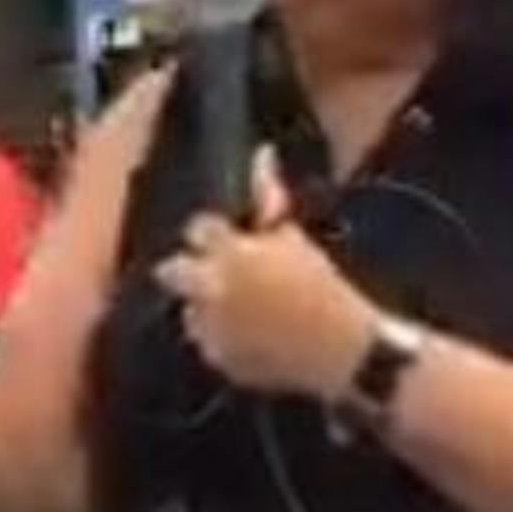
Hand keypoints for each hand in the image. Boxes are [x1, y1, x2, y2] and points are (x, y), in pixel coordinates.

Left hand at [152, 149, 374, 401]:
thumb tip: (262, 153)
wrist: (341, 349)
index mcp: (228, 252)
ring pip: (191, 309)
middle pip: (171, 271)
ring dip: (207, 306)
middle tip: (213, 275)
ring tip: (249, 311)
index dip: (210, 235)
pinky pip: (209, 343)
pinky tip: (255, 336)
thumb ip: (269, 198)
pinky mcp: (216, 358)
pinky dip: (224, 339)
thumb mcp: (292, 238)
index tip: (224, 241)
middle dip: (185, 269)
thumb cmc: (320, 285)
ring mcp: (210, 327)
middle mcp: (209, 288)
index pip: (197, 228)